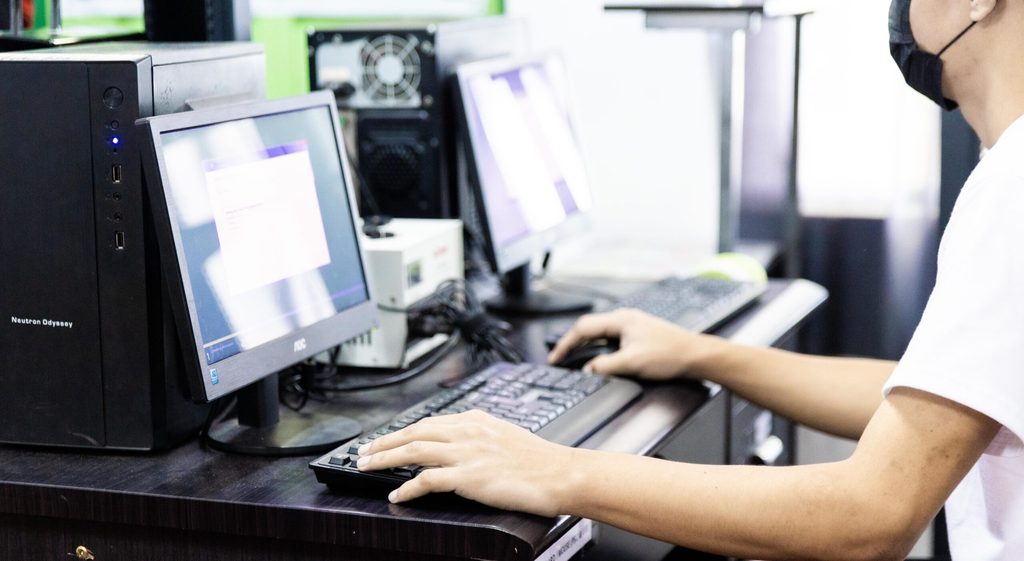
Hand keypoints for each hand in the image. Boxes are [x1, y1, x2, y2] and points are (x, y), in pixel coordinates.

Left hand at [356, 410, 575, 515]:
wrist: (559, 474)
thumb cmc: (540, 461)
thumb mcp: (506, 436)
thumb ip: (480, 437)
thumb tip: (461, 445)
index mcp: (476, 420)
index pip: (429, 422)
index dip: (403, 431)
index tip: (387, 438)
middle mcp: (468, 431)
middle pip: (414, 432)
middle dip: (384, 441)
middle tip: (364, 451)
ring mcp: (467, 453)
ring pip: (413, 450)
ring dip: (385, 458)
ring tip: (367, 466)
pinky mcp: (468, 476)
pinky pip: (427, 480)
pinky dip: (407, 487)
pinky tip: (397, 493)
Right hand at [548, 309, 725, 379]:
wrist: (696, 355)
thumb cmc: (670, 354)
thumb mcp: (632, 363)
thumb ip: (605, 366)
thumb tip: (587, 369)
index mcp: (621, 320)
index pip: (583, 328)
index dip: (566, 344)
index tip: (555, 358)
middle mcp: (625, 319)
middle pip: (590, 328)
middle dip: (573, 343)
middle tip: (560, 359)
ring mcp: (632, 326)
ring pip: (601, 334)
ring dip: (587, 346)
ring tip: (574, 359)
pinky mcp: (638, 335)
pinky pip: (611, 339)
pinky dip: (600, 349)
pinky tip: (600, 359)